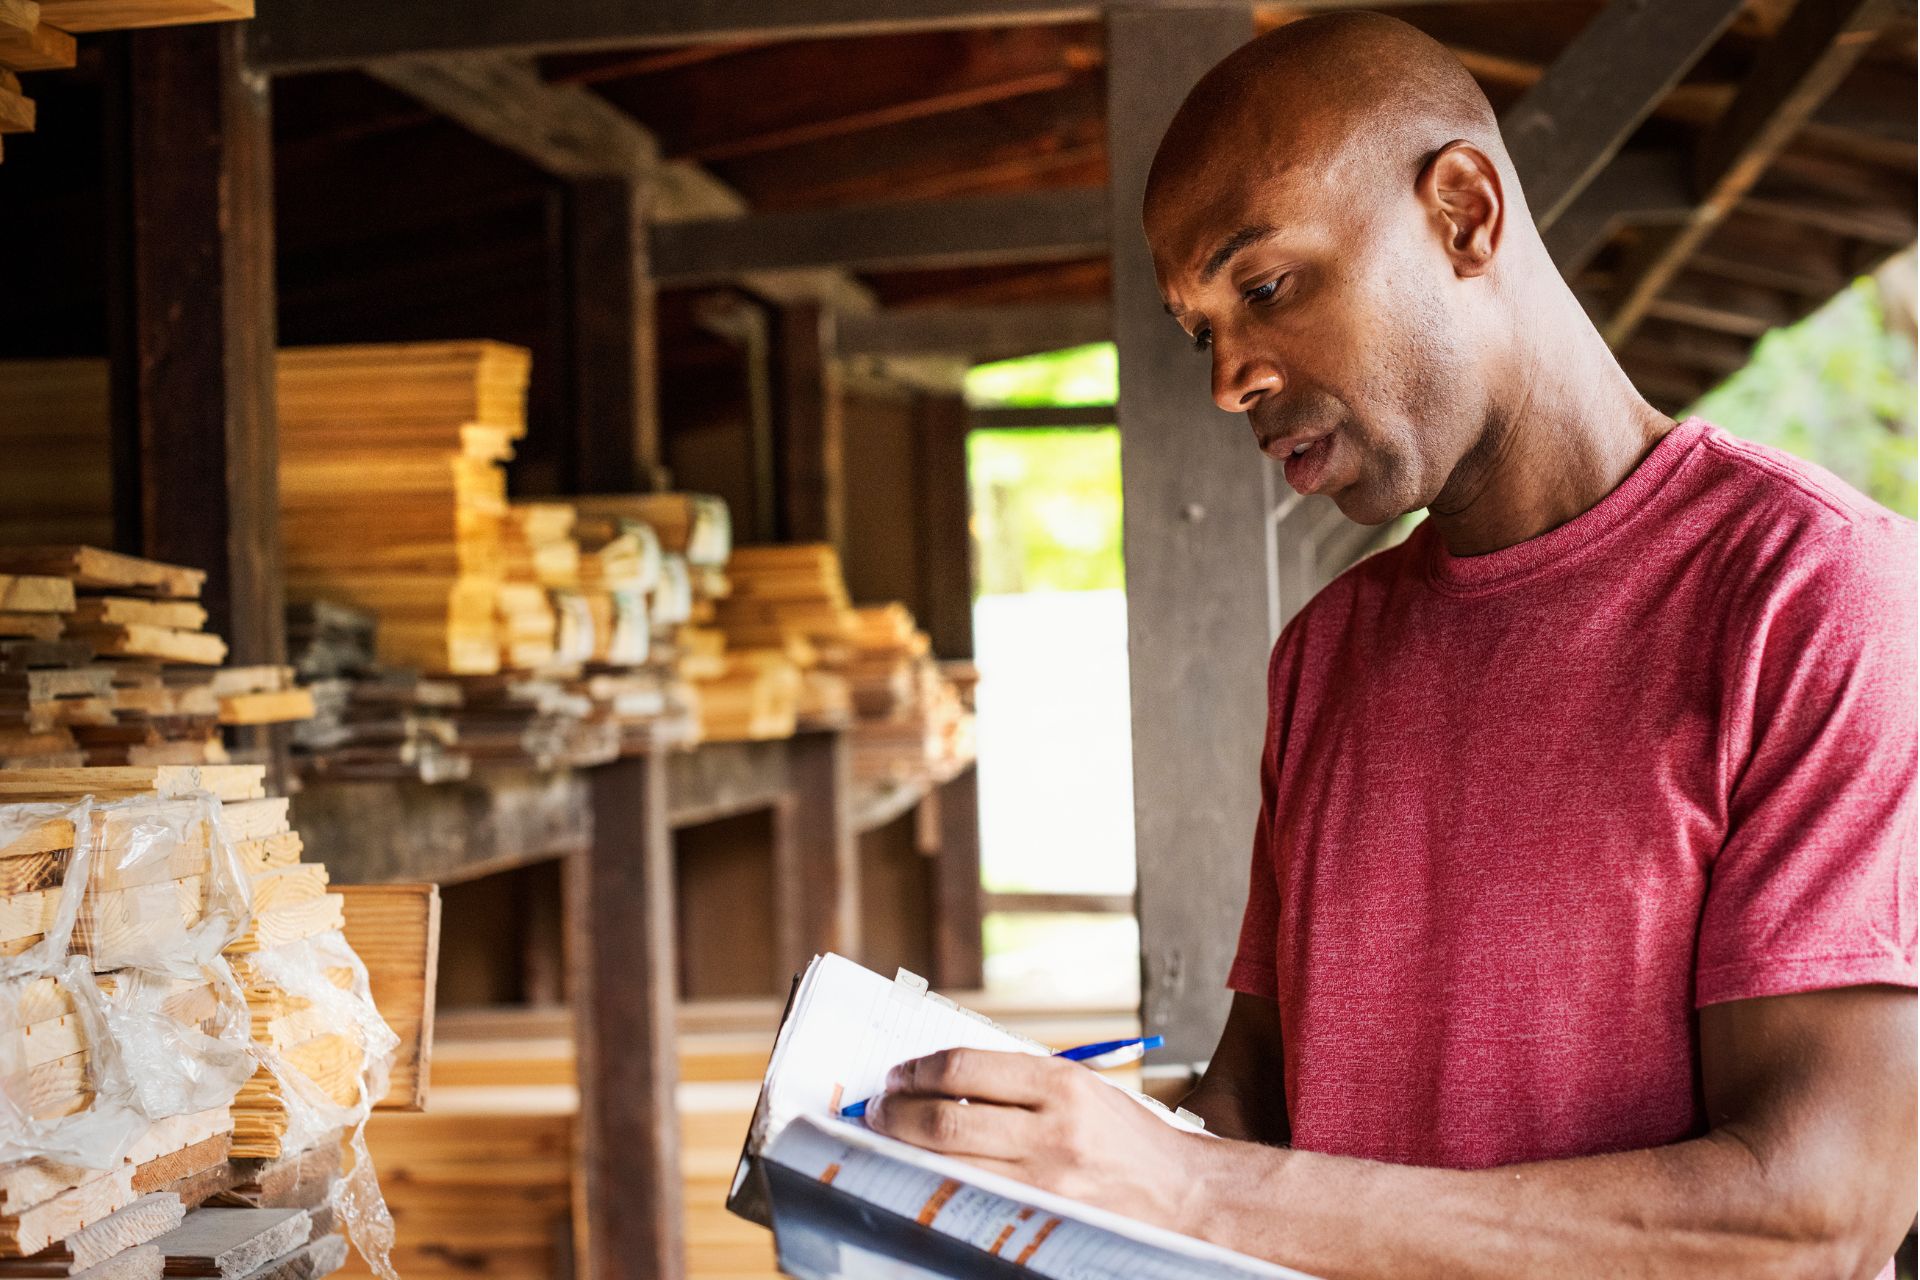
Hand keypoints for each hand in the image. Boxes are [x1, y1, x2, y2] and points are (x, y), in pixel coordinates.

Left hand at [864, 1047, 1209, 1231]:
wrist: (1184, 1196)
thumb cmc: (1125, 1139)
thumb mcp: (1081, 1089)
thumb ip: (1016, 1082)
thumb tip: (936, 1080)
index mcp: (1061, 1084)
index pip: (963, 1068)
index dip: (916, 1071)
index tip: (896, 1075)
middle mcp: (1052, 1130)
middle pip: (945, 1118)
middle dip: (895, 1114)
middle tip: (876, 1110)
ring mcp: (1045, 1181)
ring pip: (949, 1164)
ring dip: (905, 1151)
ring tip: (889, 1142)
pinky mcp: (1042, 1218)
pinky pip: (972, 1198)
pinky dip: (939, 1182)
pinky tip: (925, 1174)